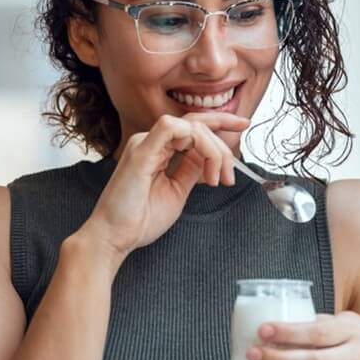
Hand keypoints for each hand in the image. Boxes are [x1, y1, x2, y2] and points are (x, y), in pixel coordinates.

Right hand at [79, 112, 247, 257]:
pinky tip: (201, 166)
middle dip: (223, 144)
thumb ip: (192, 171)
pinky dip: (196, 142)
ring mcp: (145, 144)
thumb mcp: (177, 192)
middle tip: (229, 175)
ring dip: (213, 150)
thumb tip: (209, 161)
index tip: (244, 125)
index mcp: (159, 150)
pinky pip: (172, 128)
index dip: (221, 122)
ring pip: (191, 126)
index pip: (194, 127)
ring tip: (216, 179)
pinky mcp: (141, 152)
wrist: (115, 237)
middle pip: (197, 124)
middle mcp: (152, 142)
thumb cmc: (139, 220)